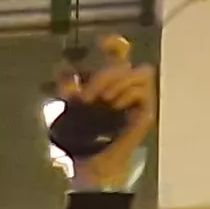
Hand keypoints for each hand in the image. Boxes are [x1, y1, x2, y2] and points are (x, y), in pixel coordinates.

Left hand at [62, 38, 157, 194]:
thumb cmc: (79, 141)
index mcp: (107, 84)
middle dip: (105, 73)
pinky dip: (128, 95)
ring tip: (104, 102)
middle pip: (125, 61)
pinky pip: (143, 90)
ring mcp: (137, 99)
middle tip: (89, 95)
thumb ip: (67, 87)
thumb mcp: (67, 110)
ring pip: (138, 71)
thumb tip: (63, 67)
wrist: (90, 166)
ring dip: (117, 84)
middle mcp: (124, 87)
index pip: (118, 54)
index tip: (103, 42)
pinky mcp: (146, 111)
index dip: (114, 44)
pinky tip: (117, 107)